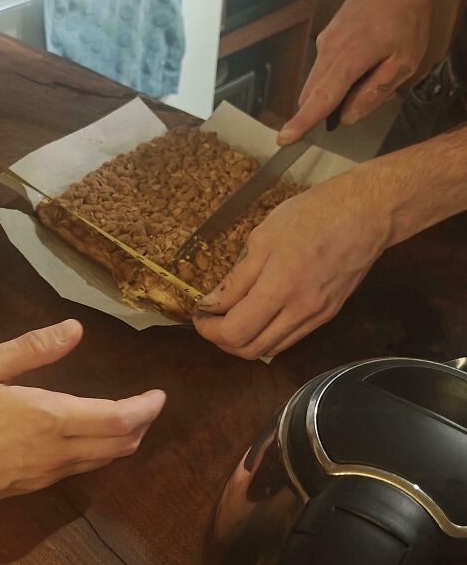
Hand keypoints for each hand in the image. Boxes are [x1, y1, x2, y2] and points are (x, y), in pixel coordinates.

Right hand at [0, 320, 165, 509]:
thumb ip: (33, 347)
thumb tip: (75, 329)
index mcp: (51, 418)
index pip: (119, 419)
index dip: (145, 408)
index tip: (160, 395)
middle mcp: (58, 452)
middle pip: (119, 445)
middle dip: (141, 424)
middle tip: (148, 405)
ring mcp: (46, 474)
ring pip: (101, 461)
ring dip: (122, 441)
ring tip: (127, 419)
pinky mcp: (31, 487)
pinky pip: (79, 469)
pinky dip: (98, 452)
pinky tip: (88, 438)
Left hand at [193, 172, 392, 359]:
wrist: (366, 214)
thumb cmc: (312, 215)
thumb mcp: (263, 237)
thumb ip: (237, 278)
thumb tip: (213, 303)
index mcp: (279, 287)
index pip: (234, 331)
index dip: (209, 329)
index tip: (199, 313)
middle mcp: (299, 311)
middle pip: (250, 350)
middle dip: (222, 340)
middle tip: (211, 320)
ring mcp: (316, 317)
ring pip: (270, 349)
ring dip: (244, 341)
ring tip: (231, 318)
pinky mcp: (327, 316)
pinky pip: (289, 339)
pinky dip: (267, 335)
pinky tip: (258, 316)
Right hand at [278, 0, 431, 144]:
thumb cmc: (406, 17)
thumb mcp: (405, 61)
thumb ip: (375, 92)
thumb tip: (347, 117)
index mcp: (351, 57)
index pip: (322, 97)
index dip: (303, 120)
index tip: (285, 138)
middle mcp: (330, 50)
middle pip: (312, 94)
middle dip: (317, 114)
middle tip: (341, 119)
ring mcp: (324, 43)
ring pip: (316, 83)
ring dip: (329, 96)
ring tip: (365, 81)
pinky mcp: (325, 39)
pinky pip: (323, 70)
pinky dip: (333, 80)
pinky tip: (360, 69)